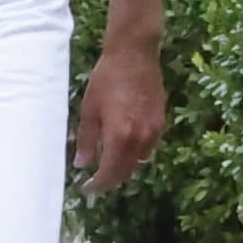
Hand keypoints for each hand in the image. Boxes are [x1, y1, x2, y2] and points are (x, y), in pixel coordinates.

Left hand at [74, 38, 167, 191]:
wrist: (134, 54)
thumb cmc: (106, 79)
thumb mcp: (89, 109)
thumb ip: (87, 140)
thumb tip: (82, 165)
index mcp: (119, 136)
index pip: (110, 173)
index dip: (98, 185)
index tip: (87, 188)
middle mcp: (140, 139)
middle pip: (127, 172)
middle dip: (111, 180)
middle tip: (97, 181)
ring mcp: (154, 131)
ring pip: (139, 162)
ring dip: (124, 169)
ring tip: (109, 166)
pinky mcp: (161, 122)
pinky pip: (149, 149)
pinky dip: (136, 155)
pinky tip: (125, 148)